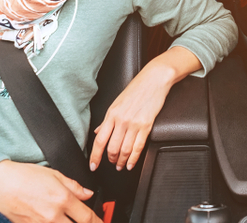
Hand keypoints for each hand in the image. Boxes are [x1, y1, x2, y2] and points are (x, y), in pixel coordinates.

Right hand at [0, 160, 100, 222]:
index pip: (88, 218)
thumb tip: (87, 193)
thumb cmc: (21, 176)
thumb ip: (73, 186)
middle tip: (90, 222)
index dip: (99, 222)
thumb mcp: (53, 174)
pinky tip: (55, 222)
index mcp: (62, 199)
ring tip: (70, 220)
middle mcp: (53, 216)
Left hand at [89, 47, 201, 171]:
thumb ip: (107, 120)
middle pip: (112, 148)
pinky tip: (131, 164)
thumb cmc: (136, 89)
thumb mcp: (117, 102)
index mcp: (111, 114)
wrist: (153, 80)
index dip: (95, 156)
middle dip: (110, 160)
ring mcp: (134, 124)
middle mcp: (121, 120)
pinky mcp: (146, 126)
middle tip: (110, 163)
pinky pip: (138, 147)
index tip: (93, 166)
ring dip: (121, 161)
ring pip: (124, 150)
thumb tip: (97, 132)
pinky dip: (134, 159)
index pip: (99, 140)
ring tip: (120, 166)